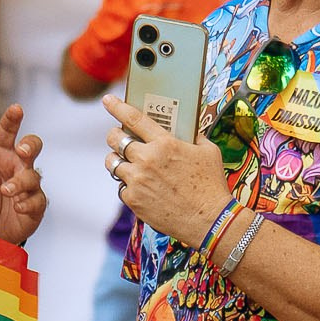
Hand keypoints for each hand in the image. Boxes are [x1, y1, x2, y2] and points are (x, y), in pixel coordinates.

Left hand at [0, 103, 47, 245]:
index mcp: (0, 156)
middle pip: (32, 147)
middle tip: (22, 150)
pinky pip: (37, 199)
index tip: (16, 109)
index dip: (12, 120)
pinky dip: (27, 202)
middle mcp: (16, 167)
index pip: (7, 134)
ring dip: (20, 182)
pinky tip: (18, 206)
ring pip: (33, 176)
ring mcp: (28, 185)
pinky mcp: (36, 204)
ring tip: (7, 191)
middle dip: (30, 145)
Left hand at [104, 96, 231, 244]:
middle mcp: (147, 159)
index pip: (133, 118)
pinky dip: (128, 185)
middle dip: (114, 135)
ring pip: (112, 163)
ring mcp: (137, 180)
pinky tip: (139, 187)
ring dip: (116, 160)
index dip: (117, 107)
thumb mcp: (208, 152)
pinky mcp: (133, 200)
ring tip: (124, 162)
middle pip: (115, 140)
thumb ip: (193, 137)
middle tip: (118, 137)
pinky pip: (121, 187)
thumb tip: (184, 130)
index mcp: (165, 143)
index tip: (107, 100)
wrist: (210, 220)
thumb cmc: (212, 185)